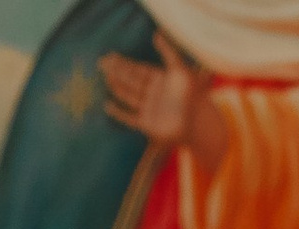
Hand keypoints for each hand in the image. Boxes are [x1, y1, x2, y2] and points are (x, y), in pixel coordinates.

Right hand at [102, 34, 225, 164]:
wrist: (196, 121)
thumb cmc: (191, 94)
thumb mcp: (179, 68)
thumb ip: (167, 51)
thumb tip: (155, 34)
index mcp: (159, 80)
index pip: (138, 69)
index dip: (125, 63)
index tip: (111, 57)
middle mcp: (152, 93)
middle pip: (131, 81)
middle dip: (117, 73)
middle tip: (102, 64)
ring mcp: (149, 108)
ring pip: (129, 96)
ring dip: (117, 87)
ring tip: (106, 78)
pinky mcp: (147, 124)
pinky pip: (129, 117)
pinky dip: (118, 112)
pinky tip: (108, 105)